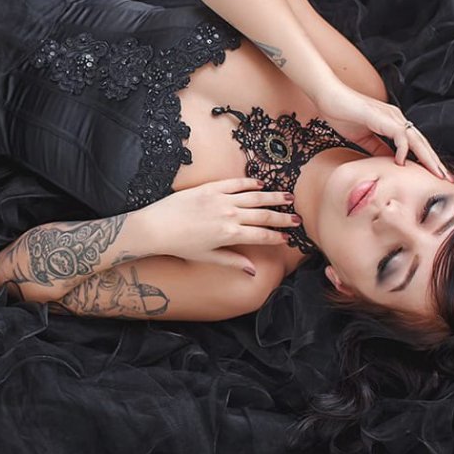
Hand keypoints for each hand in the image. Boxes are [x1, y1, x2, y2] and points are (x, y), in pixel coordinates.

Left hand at [138, 178, 296, 274]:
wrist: (156, 227)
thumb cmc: (181, 245)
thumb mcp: (208, 257)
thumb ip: (233, 261)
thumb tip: (253, 271)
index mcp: (230, 234)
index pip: (261, 235)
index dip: (277, 237)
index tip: (288, 237)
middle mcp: (229, 215)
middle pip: (263, 215)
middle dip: (283, 217)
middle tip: (297, 218)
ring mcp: (220, 199)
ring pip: (254, 196)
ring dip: (273, 197)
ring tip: (288, 197)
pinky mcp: (210, 188)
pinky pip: (235, 183)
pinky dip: (250, 183)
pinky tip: (261, 183)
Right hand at [312, 82, 448, 179]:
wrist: (328, 97)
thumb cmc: (342, 114)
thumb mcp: (363, 138)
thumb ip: (378, 148)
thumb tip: (391, 162)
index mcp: (393, 123)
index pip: (416, 144)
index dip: (427, 160)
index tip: (434, 176)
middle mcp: (396, 118)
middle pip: (422, 143)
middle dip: (435, 162)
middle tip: (447, 179)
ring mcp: (390, 117)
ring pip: (416, 139)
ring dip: (428, 158)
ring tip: (436, 174)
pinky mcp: (381, 117)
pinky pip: (399, 135)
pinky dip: (403, 149)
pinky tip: (402, 162)